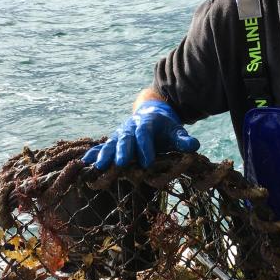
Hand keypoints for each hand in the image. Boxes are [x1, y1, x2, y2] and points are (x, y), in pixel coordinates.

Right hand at [82, 100, 199, 169]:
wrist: (152, 113)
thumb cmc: (166, 128)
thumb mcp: (176, 131)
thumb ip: (183, 139)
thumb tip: (195, 145)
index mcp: (147, 123)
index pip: (145, 133)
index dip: (146, 147)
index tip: (148, 162)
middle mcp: (131, 127)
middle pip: (126, 138)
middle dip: (123, 151)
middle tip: (121, 164)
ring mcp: (120, 133)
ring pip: (111, 142)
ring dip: (105, 153)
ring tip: (100, 166)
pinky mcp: (113, 139)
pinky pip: (101, 146)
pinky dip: (93, 153)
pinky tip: (85, 162)